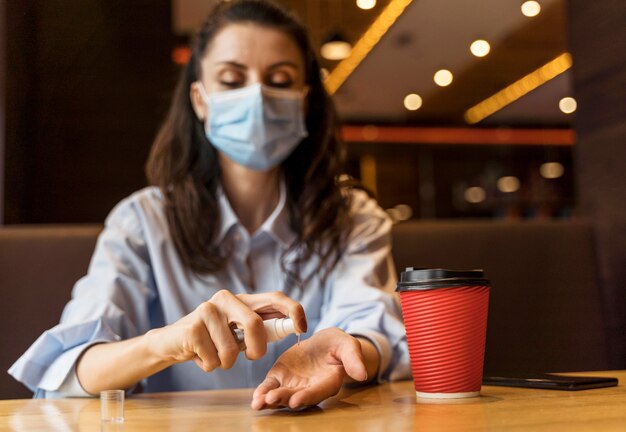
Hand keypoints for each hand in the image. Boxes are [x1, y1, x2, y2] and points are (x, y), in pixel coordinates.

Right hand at [146, 290, 306, 372]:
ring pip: (232, 350)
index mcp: (242, 299)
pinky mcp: (193, 328)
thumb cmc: (211, 338)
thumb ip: (260, 326)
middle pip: (255, 325)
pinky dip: (209, 365)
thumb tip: (293, 326)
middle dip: (257, 349)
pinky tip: (199, 355)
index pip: (275, 297)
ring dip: (226, 363)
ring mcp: (207, 310)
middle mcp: (225, 298)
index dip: (293, 310)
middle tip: (251, 357)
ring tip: (215, 354)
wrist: (171, 342)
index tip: (302, 328)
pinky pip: (214, 360)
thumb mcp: (237, 330)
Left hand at [251, 328, 367, 409]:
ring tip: (260, 402)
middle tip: (272, 400)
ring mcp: (293, 385)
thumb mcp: (347, 346)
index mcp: (328, 382)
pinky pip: (270, 387)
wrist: (322, 342)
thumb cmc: (338, 345)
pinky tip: (256, 399)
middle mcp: (310, 388)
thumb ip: (353, 359)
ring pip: (281, 395)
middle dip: (284, 399)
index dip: (307, 396)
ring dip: (270, 400)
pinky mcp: (280, 378)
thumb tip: (362, 374)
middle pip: (297, 396)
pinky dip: (263, 392)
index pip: (318, 391)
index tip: (296, 400)